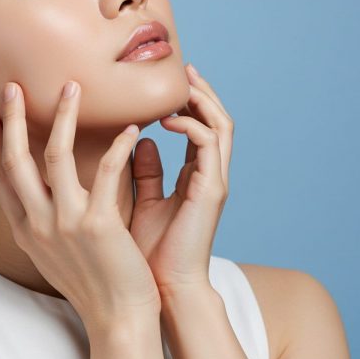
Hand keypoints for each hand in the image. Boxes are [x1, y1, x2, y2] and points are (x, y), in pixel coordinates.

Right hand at [0, 80, 161, 326]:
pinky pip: (107, 171)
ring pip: (56, 154)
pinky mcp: (98, 224)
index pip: (1, 178)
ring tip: (72, 88)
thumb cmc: (91, 284)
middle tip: (13, 86)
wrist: (117, 319)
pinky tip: (131, 129)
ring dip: (63, 116)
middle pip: (16, 160)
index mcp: (26, 230)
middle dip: (13, 119)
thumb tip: (39, 194)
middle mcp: (38, 224)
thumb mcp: (53, 254)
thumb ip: (43, 221)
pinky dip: (119, 146)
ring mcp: (65, 223)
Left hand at [129, 63, 234, 296]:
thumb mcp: (141, 202)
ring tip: (181, 82)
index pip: (198, 128)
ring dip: (202, 100)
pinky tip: (166, 118)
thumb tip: (139, 138)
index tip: (169, 82)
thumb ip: (144, 171)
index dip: (188, 103)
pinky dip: (191, 125)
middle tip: (184, 69)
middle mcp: (209, 176)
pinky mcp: (212, 191)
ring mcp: (214, 182)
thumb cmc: (147, 252)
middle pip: (216, 120)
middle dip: (202, 92)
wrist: (161, 289)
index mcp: (194, 177)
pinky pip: (209, 145)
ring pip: (220, 126)